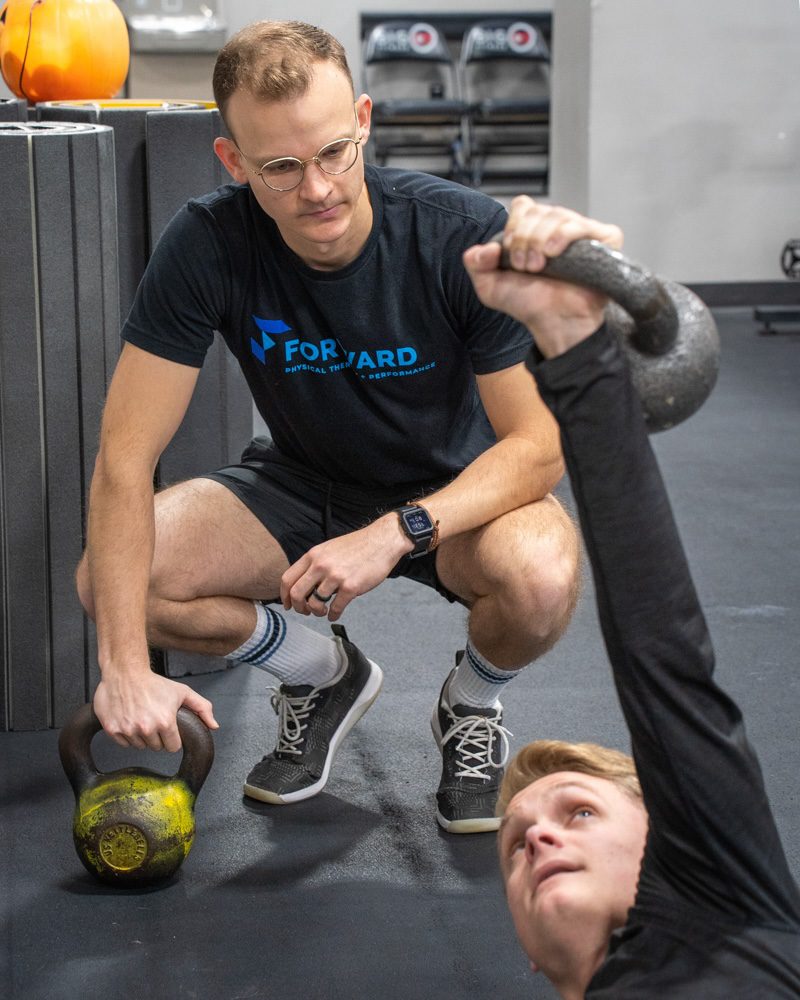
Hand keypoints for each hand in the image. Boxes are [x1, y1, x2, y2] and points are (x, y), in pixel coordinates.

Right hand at [93, 671, 218, 751]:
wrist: (125, 673)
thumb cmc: (153, 682)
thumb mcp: (182, 692)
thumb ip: (202, 708)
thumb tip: (214, 726)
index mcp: (165, 722)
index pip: (173, 747)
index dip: (172, 738)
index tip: (168, 728)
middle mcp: (146, 728)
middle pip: (156, 747)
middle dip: (157, 736)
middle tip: (154, 719)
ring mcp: (128, 730)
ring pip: (140, 746)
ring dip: (142, 736)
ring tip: (142, 718)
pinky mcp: (112, 730)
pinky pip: (124, 744)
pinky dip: (127, 735)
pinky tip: (130, 720)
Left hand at [281, 515, 412, 621]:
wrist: (382, 540)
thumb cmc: (358, 546)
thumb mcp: (329, 549)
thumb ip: (315, 563)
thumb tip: (304, 583)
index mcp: (313, 555)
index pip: (288, 578)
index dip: (284, 595)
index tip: (288, 604)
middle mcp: (321, 565)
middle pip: (297, 594)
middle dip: (299, 607)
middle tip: (305, 611)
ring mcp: (335, 576)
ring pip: (315, 603)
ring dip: (317, 612)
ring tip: (324, 611)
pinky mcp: (351, 587)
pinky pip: (336, 608)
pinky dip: (333, 615)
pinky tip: (335, 615)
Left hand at [463, 196, 623, 356]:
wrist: (553, 322)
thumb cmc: (528, 304)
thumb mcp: (490, 287)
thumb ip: (476, 264)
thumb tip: (481, 249)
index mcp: (534, 230)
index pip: (523, 206)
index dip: (513, 225)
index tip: (509, 251)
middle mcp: (558, 226)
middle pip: (538, 209)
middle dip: (524, 237)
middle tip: (524, 266)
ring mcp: (581, 232)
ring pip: (558, 214)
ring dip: (540, 239)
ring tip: (539, 266)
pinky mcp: (603, 240)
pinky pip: (584, 225)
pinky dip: (565, 234)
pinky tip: (554, 252)